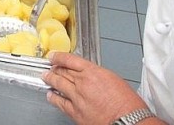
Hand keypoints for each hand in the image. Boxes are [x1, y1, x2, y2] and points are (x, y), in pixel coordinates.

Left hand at [43, 52, 158, 124]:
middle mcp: (83, 83)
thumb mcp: (113, 79)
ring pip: (59, 84)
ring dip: (50, 79)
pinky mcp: (75, 112)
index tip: (54, 56)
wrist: (128, 121)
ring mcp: (77, 97)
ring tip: (46, 77)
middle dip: (55, 68)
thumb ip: (97, 74)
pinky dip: (53, 98)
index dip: (59, 57)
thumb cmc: (127, 103)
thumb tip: (90, 75)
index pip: (70, 60)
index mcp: (93, 72)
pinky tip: (51, 96)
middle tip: (50, 67)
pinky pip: (60, 102)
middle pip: (63, 71)